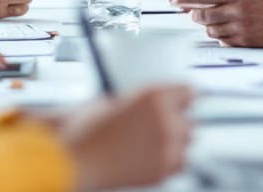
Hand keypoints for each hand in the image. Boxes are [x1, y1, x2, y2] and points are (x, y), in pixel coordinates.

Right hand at [57, 87, 194, 191]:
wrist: (73, 160)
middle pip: (189, 121)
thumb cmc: (84, 130)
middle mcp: (166, 120)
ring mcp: (167, 147)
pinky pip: (178, 164)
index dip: (182, 98)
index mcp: (155, 96)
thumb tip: (154, 108)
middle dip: (176, 124)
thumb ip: (141, 103)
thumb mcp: (113, 102)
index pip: (188, 92)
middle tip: (155, 128)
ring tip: (148, 145)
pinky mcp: (162, 171)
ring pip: (186, 143)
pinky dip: (168, 162)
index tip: (182, 103)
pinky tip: (148, 159)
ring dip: (174, 143)